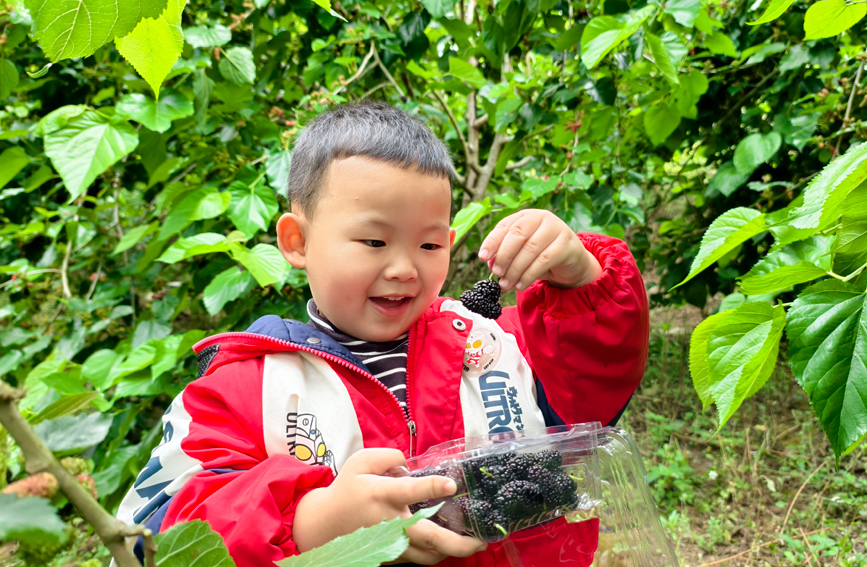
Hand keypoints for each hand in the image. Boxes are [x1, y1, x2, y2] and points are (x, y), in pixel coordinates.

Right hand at [293, 448, 486, 563]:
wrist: (325, 523)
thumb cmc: (348, 487)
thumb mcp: (361, 460)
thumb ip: (389, 456)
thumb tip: (411, 464)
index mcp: (382, 494)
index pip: (409, 491)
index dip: (432, 487)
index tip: (452, 484)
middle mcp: (389, 521)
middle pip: (428, 537)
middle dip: (457, 543)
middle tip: (481, 540)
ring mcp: (391, 543)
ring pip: (428, 555)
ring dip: (452, 551)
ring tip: (472, 541)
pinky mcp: (392, 555)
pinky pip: (419, 558)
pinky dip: (437, 553)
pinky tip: (450, 542)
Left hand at [478, 209, 601, 291]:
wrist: (572, 263)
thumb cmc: (542, 255)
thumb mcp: (521, 253)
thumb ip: (506, 254)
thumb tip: (489, 262)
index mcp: (526, 216)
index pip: (505, 225)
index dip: (492, 241)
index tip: (482, 257)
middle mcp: (542, 217)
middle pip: (518, 234)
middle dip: (504, 256)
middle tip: (496, 273)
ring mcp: (557, 228)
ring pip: (530, 249)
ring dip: (515, 269)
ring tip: (506, 284)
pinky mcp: (568, 244)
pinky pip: (544, 260)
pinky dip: (529, 274)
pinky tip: (520, 285)